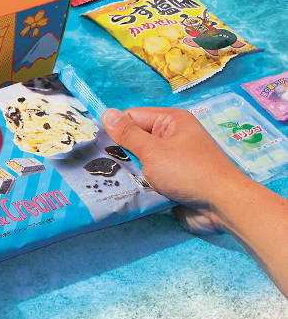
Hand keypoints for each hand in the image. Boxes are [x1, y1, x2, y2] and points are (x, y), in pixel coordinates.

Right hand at [104, 102, 287, 301]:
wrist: (222, 205)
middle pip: (135, 140)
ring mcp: (174, 160)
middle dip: (119, 153)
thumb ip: (128, 134)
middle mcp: (173, 137)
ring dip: (128, 172)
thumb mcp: (153, 151)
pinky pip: (150, 179)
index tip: (96, 147)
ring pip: (141, 162)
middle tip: (98, 167)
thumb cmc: (190, 173)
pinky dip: (139, 186)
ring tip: (107, 181)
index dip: (114, 130)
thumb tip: (107, 113)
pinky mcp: (174, 181)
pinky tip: (124, 193)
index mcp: (171, 121)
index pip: (132, 117)